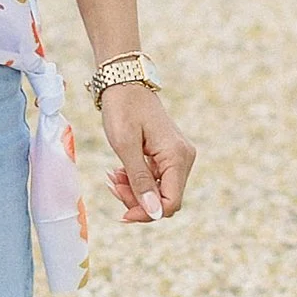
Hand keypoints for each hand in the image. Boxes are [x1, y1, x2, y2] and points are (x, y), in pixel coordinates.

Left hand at [98, 81, 194, 225]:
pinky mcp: (169, 155)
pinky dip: (137, 180)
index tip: (122, 212)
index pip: (171, 203)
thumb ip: (140, 180)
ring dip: (134, 190)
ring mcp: (178, 156)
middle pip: (165, 200)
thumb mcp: (126, 146)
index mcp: (177, 157)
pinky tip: (119, 171)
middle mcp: (184, 158)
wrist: (125, 83)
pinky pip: (156, 179)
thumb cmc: (123, 109)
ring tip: (112, 177)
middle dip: (137, 201)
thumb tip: (153, 213)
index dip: (147, 213)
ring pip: (159, 191)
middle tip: (112, 185)